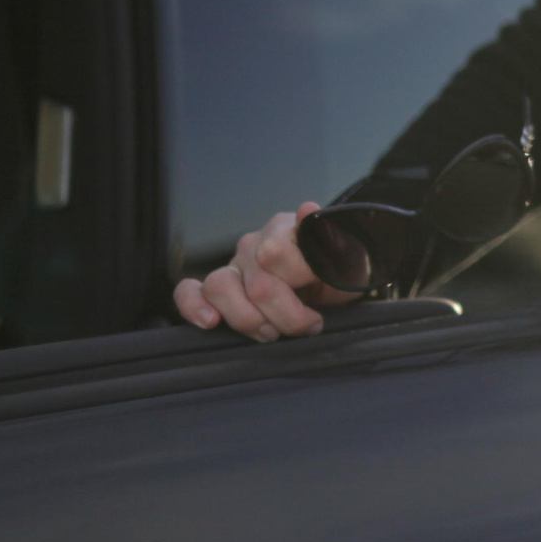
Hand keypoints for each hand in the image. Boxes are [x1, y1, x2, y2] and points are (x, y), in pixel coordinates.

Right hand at [172, 203, 358, 340]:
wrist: (335, 286)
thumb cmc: (341, 274)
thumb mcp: (350, 261)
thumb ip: (331, 241)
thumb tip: (307, 209)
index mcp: (288, 228)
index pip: (276, 254)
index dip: (298, 286)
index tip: (321, 306)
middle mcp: (256, 242)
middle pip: (256, 283)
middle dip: (285, 315)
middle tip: (308, 325)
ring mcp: (235, 264)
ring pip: (221, 286)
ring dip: (249, 319)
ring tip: (272, 332)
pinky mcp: (219, 287)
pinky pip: (190, 291)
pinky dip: (194, 305)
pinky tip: (210, 321)